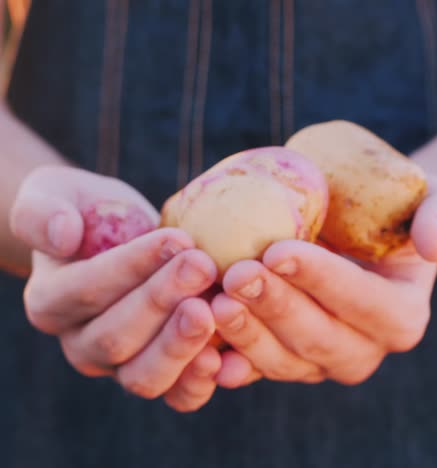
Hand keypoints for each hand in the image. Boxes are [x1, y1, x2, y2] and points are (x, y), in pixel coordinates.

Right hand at [11, 166, 220, 410]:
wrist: (118, 238)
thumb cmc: (91, 213)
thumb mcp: (56, 193)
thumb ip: (43, 210)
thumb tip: (62, 235)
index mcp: (52, 301)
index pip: (87, 290)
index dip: (132, 266)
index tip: (177, 239)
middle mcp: (81, 343)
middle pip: (117, 338)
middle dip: (163, 301)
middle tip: (203, 267)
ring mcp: (121, 365)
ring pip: (144, 376)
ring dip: (181, 346)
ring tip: (212, 311)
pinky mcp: (160, 371)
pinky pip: (176, 395)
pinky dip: (199, 382)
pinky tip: (224, 358)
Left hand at [211, 175, 436, 387]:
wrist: (354, 234)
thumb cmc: (391, 213)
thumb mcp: (434, 199)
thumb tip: (430, 244)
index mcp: (399, 315)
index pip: (363, 304)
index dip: (322, 281)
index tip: (278, 251)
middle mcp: (360, 347)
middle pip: (318, 339)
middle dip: (276, 308)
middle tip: (238, 273)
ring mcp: (317, 359)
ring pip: (283, 360)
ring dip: (247, 335)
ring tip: (214, 301)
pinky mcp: (283, 356)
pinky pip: (256, 368)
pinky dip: (230, 362)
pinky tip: (205, 349)